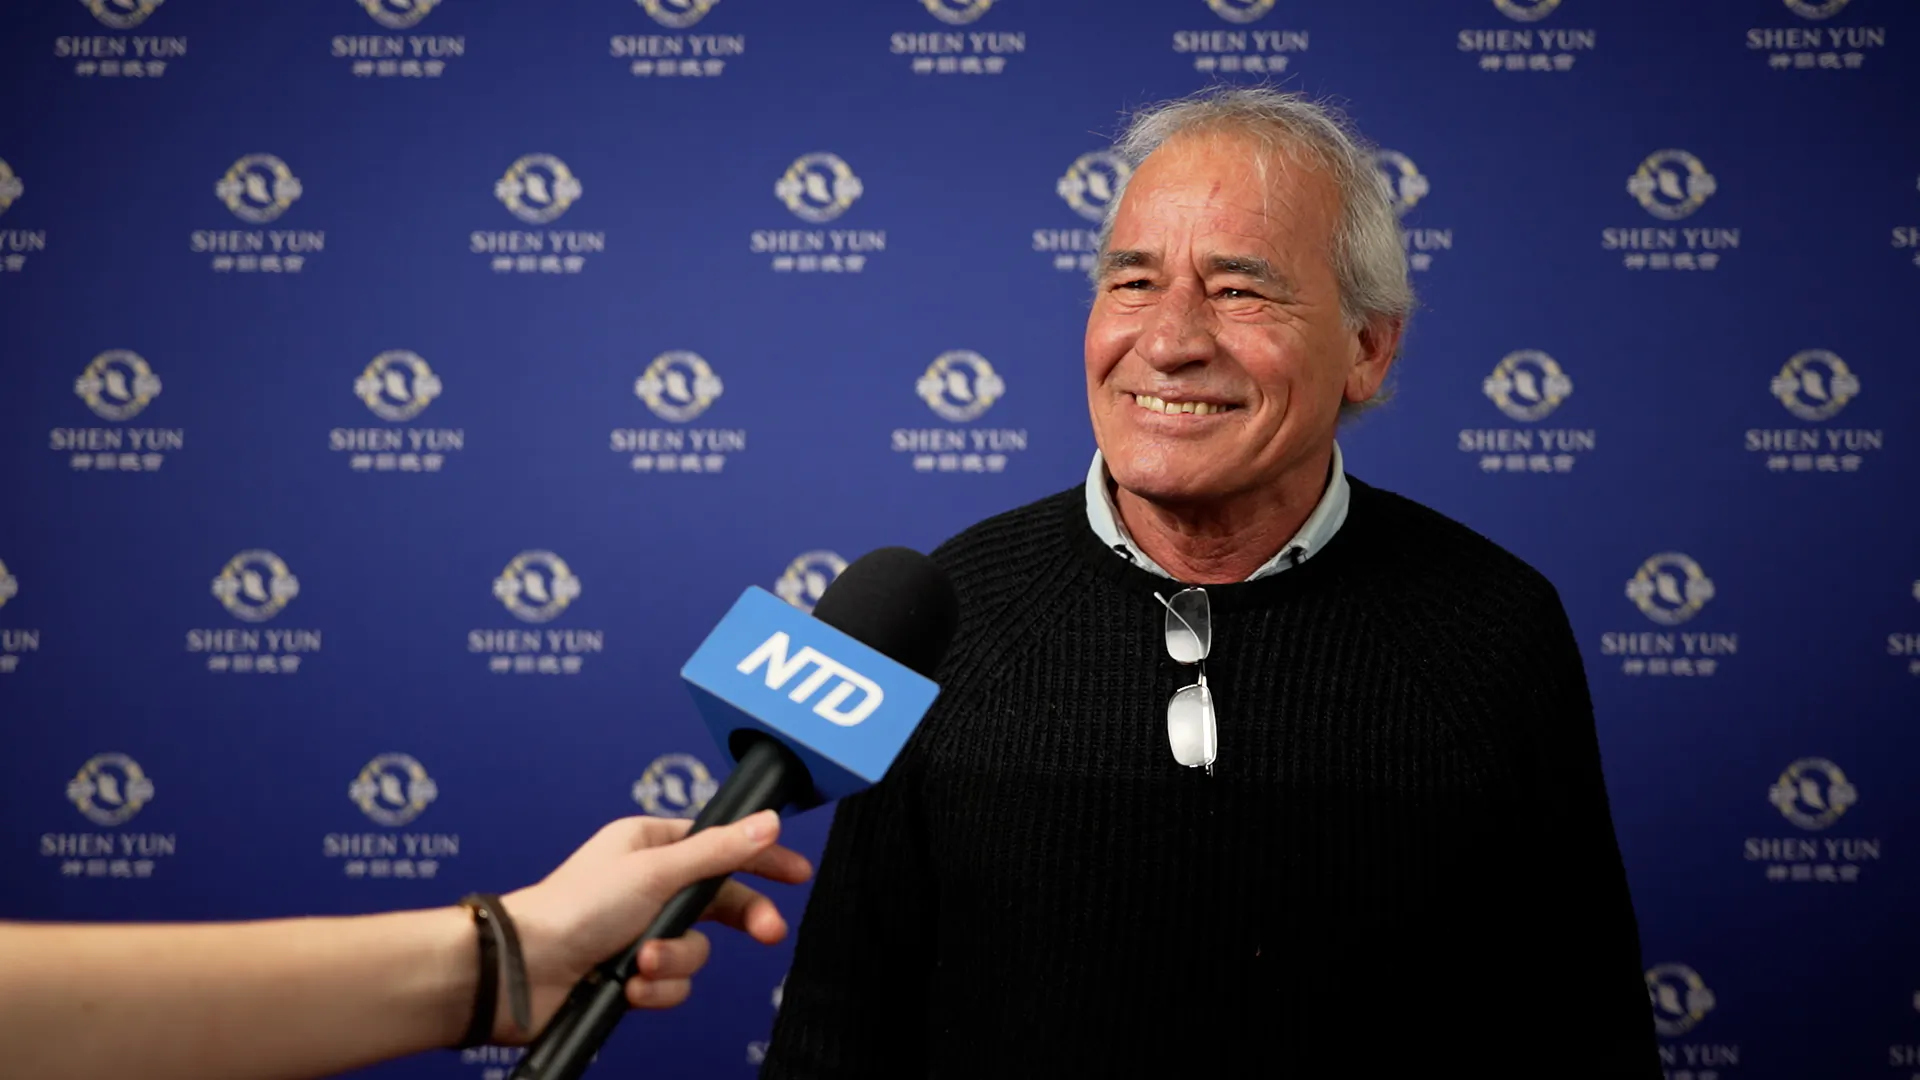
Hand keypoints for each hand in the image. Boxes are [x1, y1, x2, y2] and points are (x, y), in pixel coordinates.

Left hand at [499, 811, 811, 1038]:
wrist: (524, 971)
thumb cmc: (573, 908)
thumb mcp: (655, 871)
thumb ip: (717, 851)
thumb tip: (767, 823)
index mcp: (649, 846)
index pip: (720, 846)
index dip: (760, 858)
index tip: (796, 872)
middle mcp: (647, 886)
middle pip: (718, 902)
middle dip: (739, 920)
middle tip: (769, 933)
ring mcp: (640, 931)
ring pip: (696, 948)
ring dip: (674, 959)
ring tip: (642, 961)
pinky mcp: (631, 973)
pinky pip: (673, 982)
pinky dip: (654, 987)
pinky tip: (629, 985)